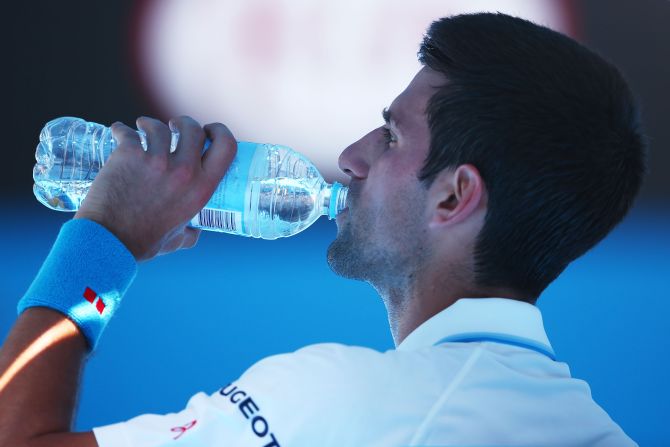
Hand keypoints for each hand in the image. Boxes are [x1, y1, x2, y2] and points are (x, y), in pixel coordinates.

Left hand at [74, 116, 236, 261]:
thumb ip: (191, 233)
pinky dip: (121, 129)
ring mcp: (156, 161)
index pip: (226, 146)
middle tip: (174, 127)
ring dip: (151, 124)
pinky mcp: (129, 154)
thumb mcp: (179, 239)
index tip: (209, 131)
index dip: (220, 131)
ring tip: (143, 128)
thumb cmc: (143, 242)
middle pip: (194, 129)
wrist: (109, 241)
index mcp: (202, 188)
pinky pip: (127, 132)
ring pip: (159, 127)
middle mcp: (184, 171)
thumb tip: (194, 230)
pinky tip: (118, 131)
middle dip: (185, 123)